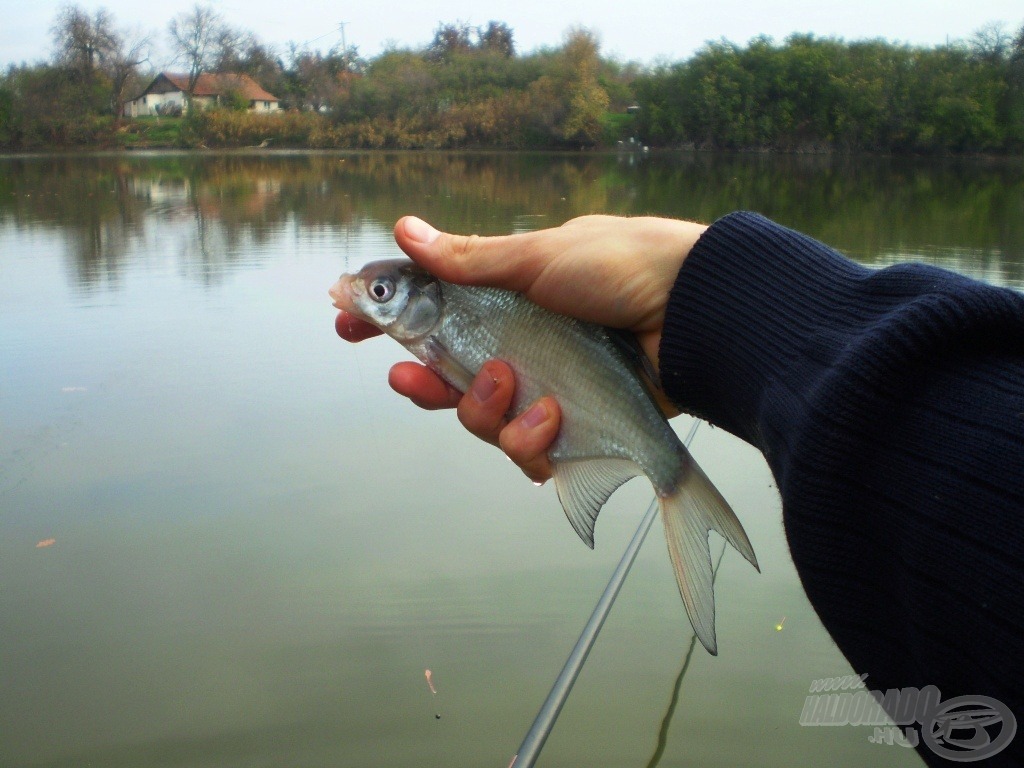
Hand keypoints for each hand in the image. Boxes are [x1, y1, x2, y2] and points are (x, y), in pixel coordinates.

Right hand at [335, 214, 707, 481]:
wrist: (694, 312)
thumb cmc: (621, 268)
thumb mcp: (539, 257)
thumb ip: (470, 259)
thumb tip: (404, 229)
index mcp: (506, 299)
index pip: (431, 312)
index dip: (385, 322)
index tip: (346, 324)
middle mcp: (520, 345)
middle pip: (447, 379)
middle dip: (423, 385)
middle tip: (407, 380)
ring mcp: (545, 387)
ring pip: (482, 420)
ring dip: (485, 409)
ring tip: (515, 385)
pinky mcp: (574, 425)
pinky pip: (528, 450)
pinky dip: (532, 439)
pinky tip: (553, 417)